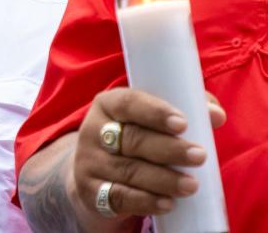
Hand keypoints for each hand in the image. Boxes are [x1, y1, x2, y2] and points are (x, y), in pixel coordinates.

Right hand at [71, 88, 226, 220]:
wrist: (97, 169)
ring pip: (128, 170)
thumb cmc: (136, 136)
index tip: (183, 124)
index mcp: (107, 105)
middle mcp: (93, 131)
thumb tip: (216, 115)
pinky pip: (118, 197)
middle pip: (132, 139)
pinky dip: (144, 201)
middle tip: (199, 156)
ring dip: (162, 179)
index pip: (128, 103)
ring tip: (191, 185)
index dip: (155, 112)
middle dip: (168, 149)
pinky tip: (167, 203)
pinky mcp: (90, 190)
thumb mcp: (151, 118)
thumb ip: (186, 109)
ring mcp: (89, 162)